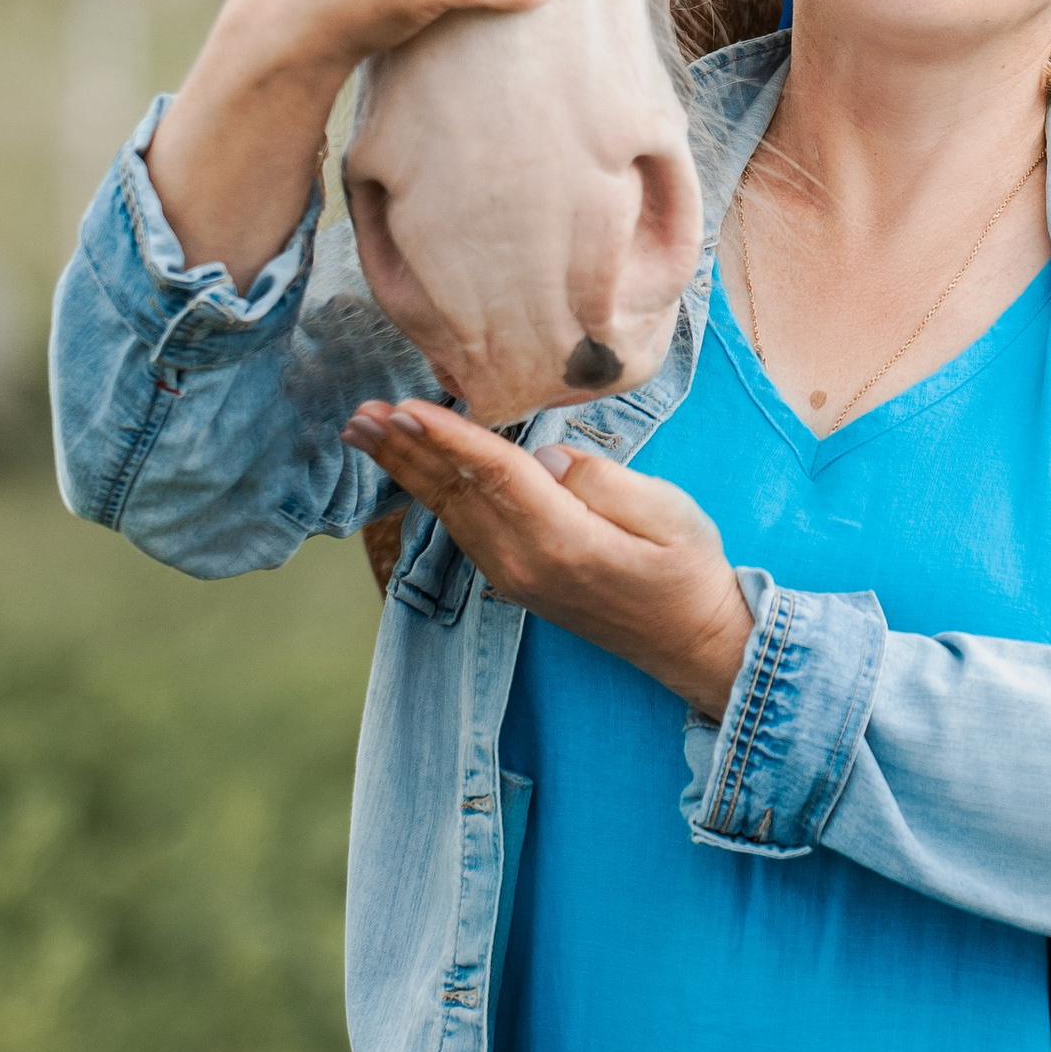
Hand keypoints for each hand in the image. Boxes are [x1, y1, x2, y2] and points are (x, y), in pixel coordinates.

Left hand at [346, 397, 754, 721]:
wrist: (691, 643)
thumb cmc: (688, 571)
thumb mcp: (668, 513)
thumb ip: (601, 479)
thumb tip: (543, 458)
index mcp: (563, 541)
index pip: (495, 475)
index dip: (448, 438)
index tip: (403, 409)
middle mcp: (524, 563)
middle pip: (454, 493)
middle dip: (404, 449)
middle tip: (359, 414)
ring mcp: (514, 577)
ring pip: (448, 512)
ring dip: (406, 469)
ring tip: (369, 434)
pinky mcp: (514, 581)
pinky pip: (461, 529)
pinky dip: (431, 494)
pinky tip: (415, 473)